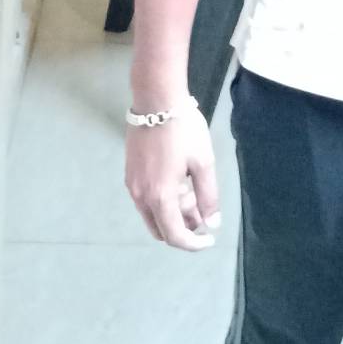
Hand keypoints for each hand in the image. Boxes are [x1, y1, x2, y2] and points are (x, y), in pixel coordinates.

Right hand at [126, 103, 221, 249]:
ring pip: (153, 213)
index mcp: (160, 196)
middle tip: (203, 213)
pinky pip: (147, 199)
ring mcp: (133, 185)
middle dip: (184, 228)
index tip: (210, 238)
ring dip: (174, 213)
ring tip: (194, 193)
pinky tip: (180, 182)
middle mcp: (141, 196)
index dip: (194, 243)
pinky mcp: (130, 173)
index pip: (175, 236)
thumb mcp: (203, 162)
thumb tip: (211, 223)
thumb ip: (208, 197)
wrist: (156, 100)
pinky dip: (163, 200)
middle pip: (161, 228)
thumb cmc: (183, 130)